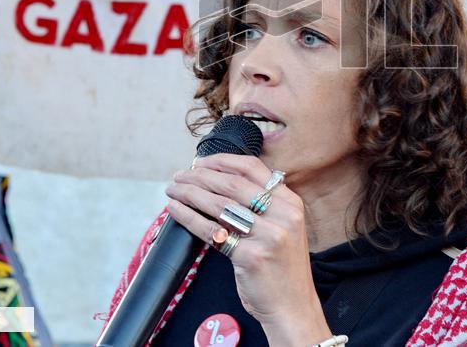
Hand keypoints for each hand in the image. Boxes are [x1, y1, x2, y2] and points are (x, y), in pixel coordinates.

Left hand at [165, 154, 331, 345]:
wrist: (293, 306)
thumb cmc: (281, 267)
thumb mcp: (284, 227)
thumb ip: (263, 205)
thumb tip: (220, 181)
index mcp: (291, 203)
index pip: (253, 168)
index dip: (222, 161)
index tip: (200, 162)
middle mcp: (283, 215)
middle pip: (233, 184)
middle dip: (200, 176)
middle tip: (179, 176)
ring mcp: (268, 235)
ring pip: (220, 204)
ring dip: (190, 193)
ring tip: (173, 189)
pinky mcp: (251, 257)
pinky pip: (212, 231)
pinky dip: (189, 217)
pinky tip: (176, 210)